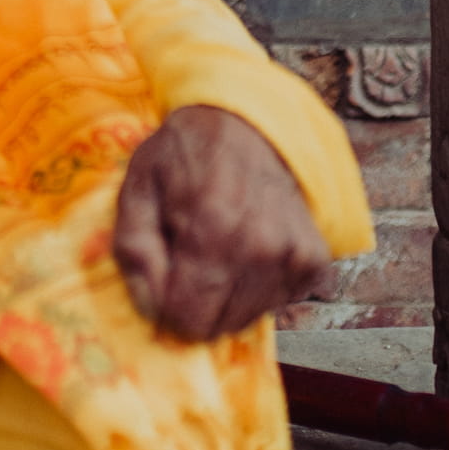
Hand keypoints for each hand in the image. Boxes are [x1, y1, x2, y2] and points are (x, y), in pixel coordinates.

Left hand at [113, 106, 329, 341]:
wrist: (249, 123)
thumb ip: (133, 249)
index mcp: (212, 226)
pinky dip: (258, 288)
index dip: (165, 306)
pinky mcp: (315, 259)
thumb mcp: (138, 188)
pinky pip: (279, 302)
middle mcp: (262, 245)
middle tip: (189, 261)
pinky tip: (246, 252)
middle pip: (219, 326)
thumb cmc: (185, 155)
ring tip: (218, 251)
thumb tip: (150, 308)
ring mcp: (294, 254)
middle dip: (196, 303)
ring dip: (227, 297)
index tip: (162, 278)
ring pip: (249, 318)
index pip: (187, 317)